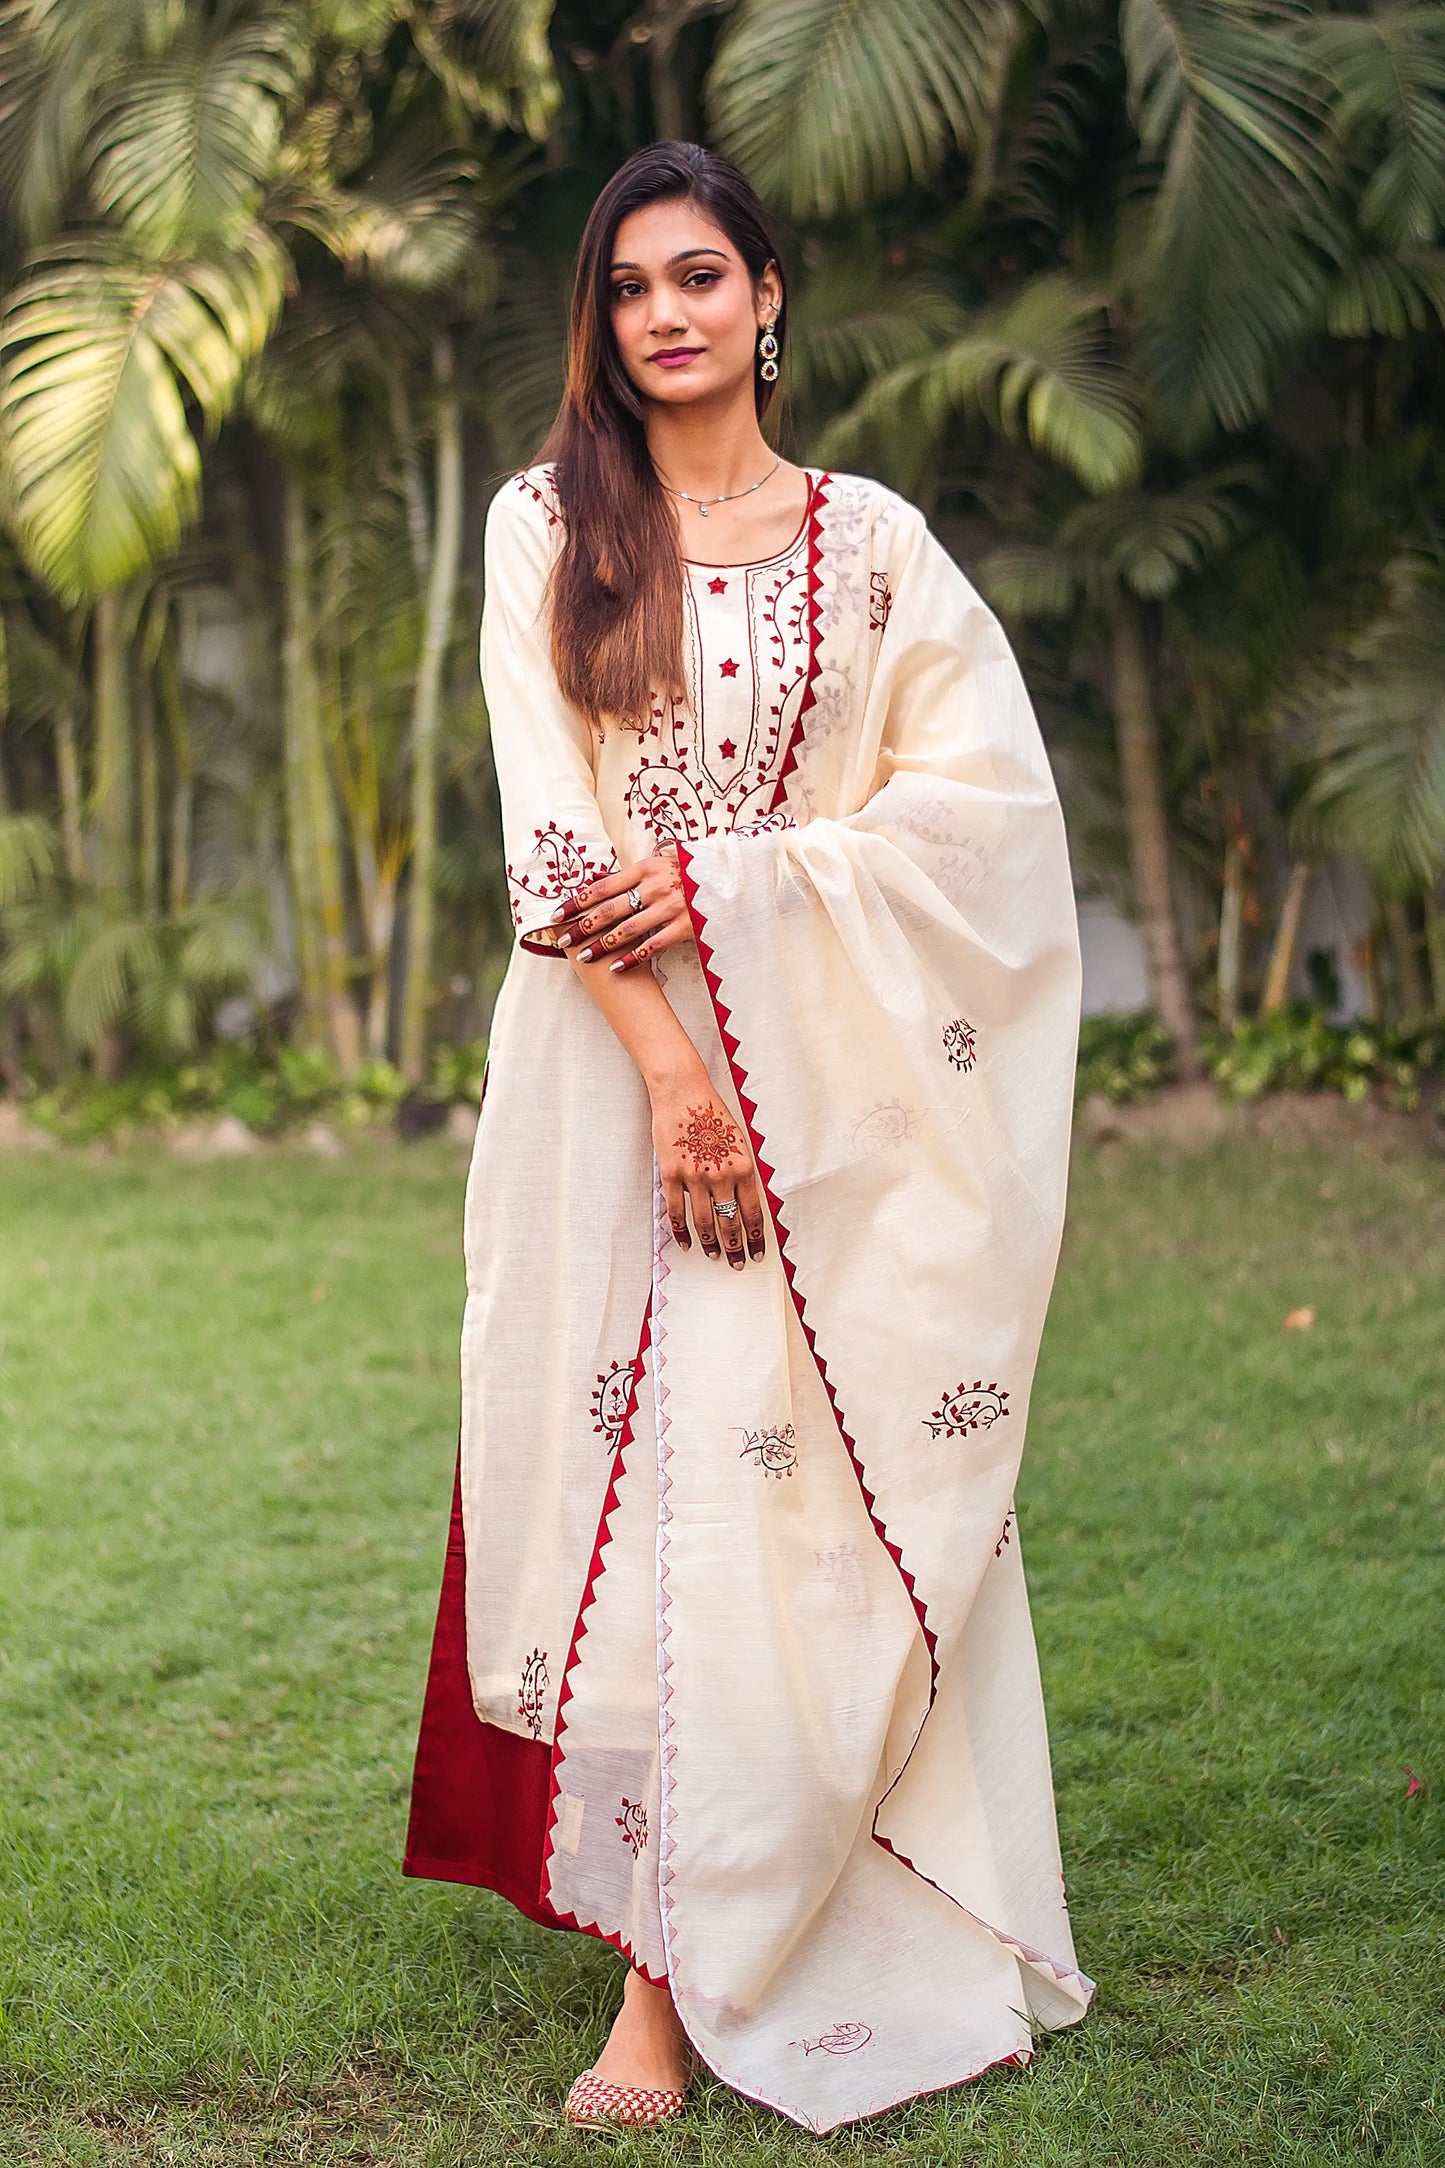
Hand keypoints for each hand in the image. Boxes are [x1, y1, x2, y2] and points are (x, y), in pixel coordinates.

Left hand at [550, 848, 692, 970]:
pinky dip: (631, 958)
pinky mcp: (686, 927)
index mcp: (647, 868)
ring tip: (584, 958)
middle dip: (582, 927)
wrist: (732, 880)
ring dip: (602, 946)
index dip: (577, 901)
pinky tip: (616, 968)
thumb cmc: (693, 872)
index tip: (557, 914)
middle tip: (563, 941)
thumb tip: (597, 879)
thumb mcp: (664, 863)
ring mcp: (671, 907)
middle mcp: (656, 886)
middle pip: (610, 909)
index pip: (602, 886)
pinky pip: (652, 945)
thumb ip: (634, 873)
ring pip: (628, 930)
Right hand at [651, 1076, 766, 1267]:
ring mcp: (694, 1176)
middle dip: (736, 1246)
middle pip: (730, 1222)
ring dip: (711, 1243)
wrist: (683, 1093)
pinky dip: (682, 1231)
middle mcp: (720, 1175)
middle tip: (738, 1262)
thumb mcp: (738, 1140)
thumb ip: (742, 1171)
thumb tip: (745, 1201)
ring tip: (715, 1256)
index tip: (758, 1252)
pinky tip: (688, 1243)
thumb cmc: (712, 1113)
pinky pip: (677, 1211)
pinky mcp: (671, 1174)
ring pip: (705, 1221)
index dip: (756, 1237)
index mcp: (743, 1166)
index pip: (753, 1212)